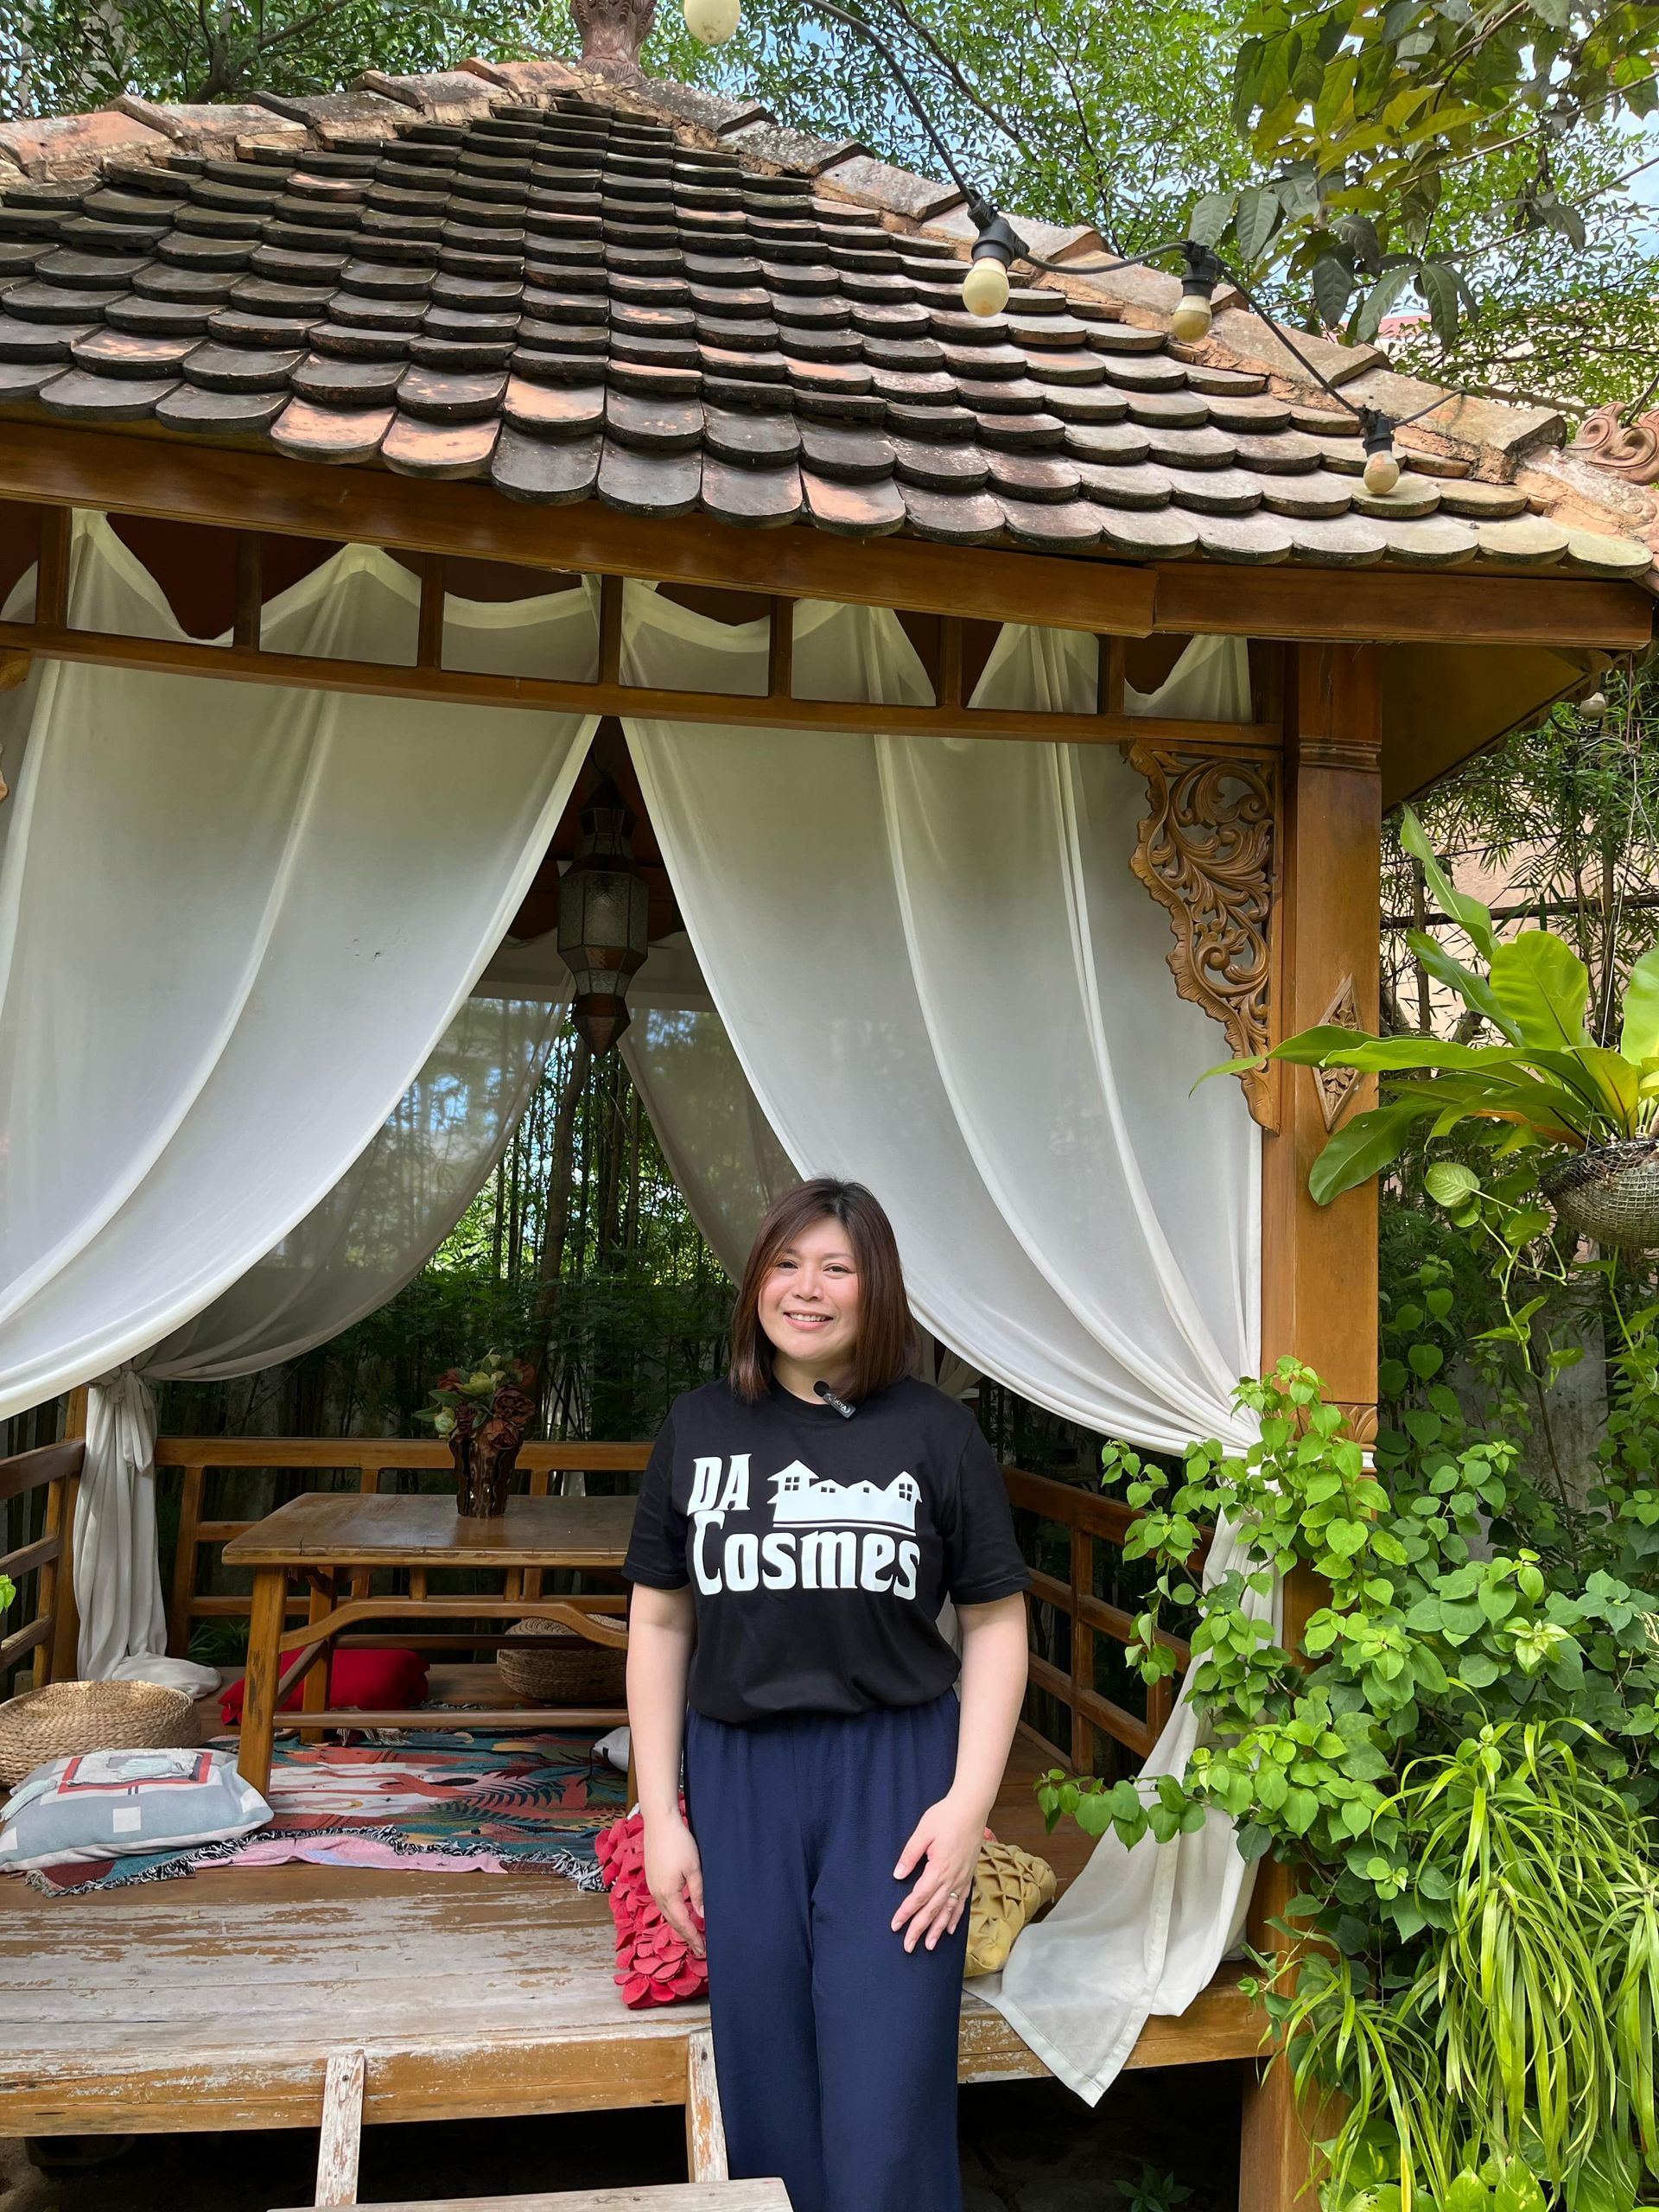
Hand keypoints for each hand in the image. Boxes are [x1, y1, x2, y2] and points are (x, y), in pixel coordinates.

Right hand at [644, 1811, 705, 1956]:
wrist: (659, 1822)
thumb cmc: (679, 1843)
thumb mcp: (694, 1869)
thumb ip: (698, 1894)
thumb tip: (702, 1915)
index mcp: (668, 1895)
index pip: (682, 1924)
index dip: (693, 1938)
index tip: (703, 1951)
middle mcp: (657, 1894)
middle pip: (672, 1922)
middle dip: (686, 1936)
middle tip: (699, 1948)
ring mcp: (652, 1886)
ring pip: (666, 1913)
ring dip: (678, 1925)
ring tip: (691, 1933)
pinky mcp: (652, 1878)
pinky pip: (662, 1902)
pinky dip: (672, 1912)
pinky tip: (679, 1911)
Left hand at [891, 1792, 984, 1953]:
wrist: (972, 1808)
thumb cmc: (946, 1816)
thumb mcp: (923, 1832)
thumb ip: (910, 1855)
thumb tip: (898, 1875)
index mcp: (938, 1868)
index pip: (918, 1897)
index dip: (906, 1913)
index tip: (895, 1926)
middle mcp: (951, 1879)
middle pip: (932, 1910)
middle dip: (919, 1929)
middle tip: (908, 1947)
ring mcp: (962, 1879)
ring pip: (948, 1911)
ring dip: (938, 1929)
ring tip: (929, 1945)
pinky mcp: (969, 1876)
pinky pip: (962, 1902)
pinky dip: (956, 1917)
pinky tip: (951, 1929)